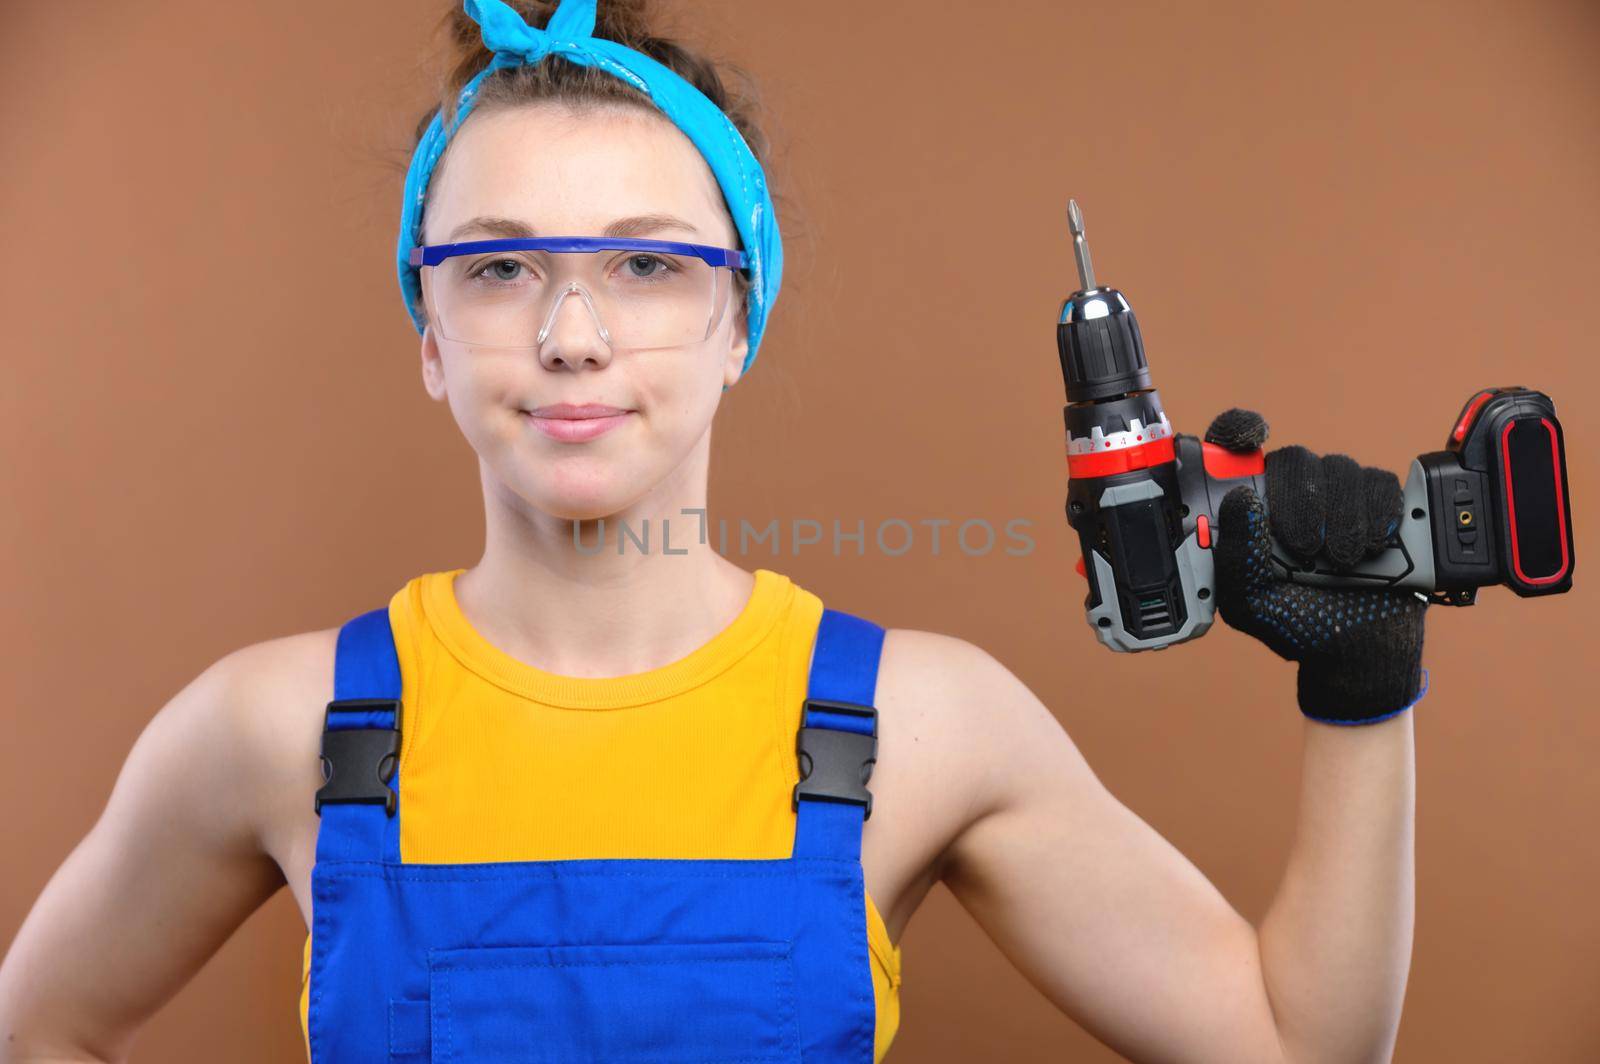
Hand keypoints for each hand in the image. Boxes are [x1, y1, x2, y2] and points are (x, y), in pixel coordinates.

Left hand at [1205, 408, 1429, 724]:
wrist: (1359, 651)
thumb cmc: (1295, 624)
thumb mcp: (1249, 602)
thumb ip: (1235, 556)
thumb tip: (1241, 500)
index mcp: (1250, 511)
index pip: (1234, 448)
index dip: (1237, 430)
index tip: (1250, 437)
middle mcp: (1291, 494)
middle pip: (1295, 459)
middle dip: (1300, 505)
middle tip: (1304, 549)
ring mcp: (1338, 496)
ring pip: (1340, 470)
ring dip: (1341, 520)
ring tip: (1338, 563)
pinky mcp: (1382, 504)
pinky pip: (1381, 483)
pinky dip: (1377, 517)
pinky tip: (1369, 549)